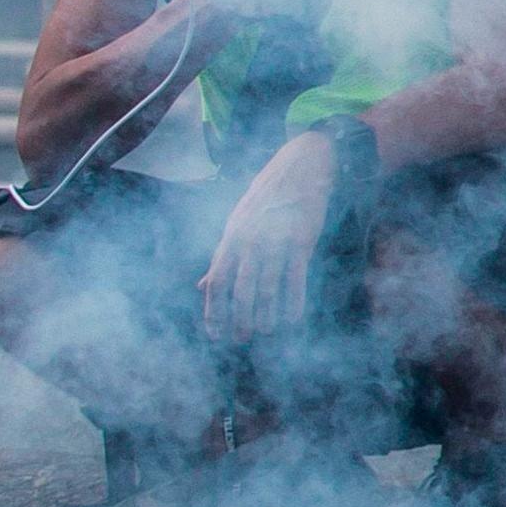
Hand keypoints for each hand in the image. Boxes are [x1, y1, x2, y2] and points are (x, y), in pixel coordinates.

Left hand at [201, 128, 347, 342]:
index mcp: (230, 240)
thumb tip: (203, 285)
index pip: (217, 282)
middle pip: (241, 289)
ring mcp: (276, 242)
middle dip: (239, 318)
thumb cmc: (267, 197)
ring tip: (266, 332)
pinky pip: (296, 278)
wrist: (300, 167)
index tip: (215, 334)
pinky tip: (294, 319)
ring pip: (267, 287)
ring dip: (266, 314)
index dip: (214, 311)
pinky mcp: (301, 241)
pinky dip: (295, 302)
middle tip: (241, 339)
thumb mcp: (236, 224)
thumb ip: (222, 258)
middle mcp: (249, 243)